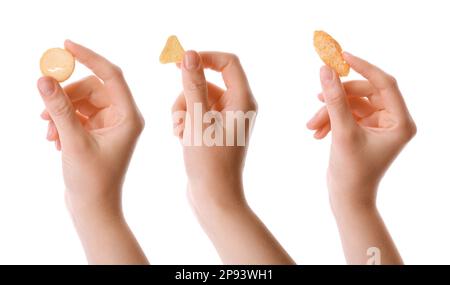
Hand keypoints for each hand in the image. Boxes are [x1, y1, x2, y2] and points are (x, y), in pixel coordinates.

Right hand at [38, 40, 146, 263]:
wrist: (94, 208)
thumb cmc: (92, 181)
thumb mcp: (73, 141)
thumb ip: (59, 109)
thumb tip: (44, 78)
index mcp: (129, 116)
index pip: (111, 75)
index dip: (89, 57)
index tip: (66, 45)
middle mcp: (124, 117)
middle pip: (93, 88)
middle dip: (67, 95)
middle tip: (44, 108)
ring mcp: (112, 125)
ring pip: (84, 101)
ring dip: (62, 110)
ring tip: (48, 132)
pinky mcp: (100, 132)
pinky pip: (80, 114)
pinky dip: (64, 121)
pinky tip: (54, 139)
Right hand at [171, 51, 292, 263]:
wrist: (213, 197)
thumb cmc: (209, 161)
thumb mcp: (198, 119)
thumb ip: (193, 84)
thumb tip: (189, 54)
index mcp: (243, 100)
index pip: (228, 62)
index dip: (204, 57)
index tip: (180, 62)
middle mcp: (238, 107)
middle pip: (207, 81)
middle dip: (187, 94)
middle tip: (181, 116)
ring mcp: (225, 119)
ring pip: (197, 98)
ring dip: (182, 111)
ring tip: (181, 133)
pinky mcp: (214, 130)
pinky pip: (195, 113)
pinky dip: (184, 121)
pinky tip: (181, 139)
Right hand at [307, 52, 415, 263]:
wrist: (347, 198)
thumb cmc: (351, 172)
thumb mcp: (342, 132)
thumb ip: (335, 99)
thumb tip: (325, 70)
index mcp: (401, 122)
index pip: (385, 83)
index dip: (363, 67)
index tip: (342, 56)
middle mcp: (393, 120)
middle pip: (365, 92)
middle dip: (339, 97)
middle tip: (318, 97)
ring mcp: (379, 125)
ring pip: (352, 103)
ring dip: (330, 111)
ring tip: (311, 126)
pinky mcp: (365, 129)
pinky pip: (346, 114)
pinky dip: (330, 120)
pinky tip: (317, 133)